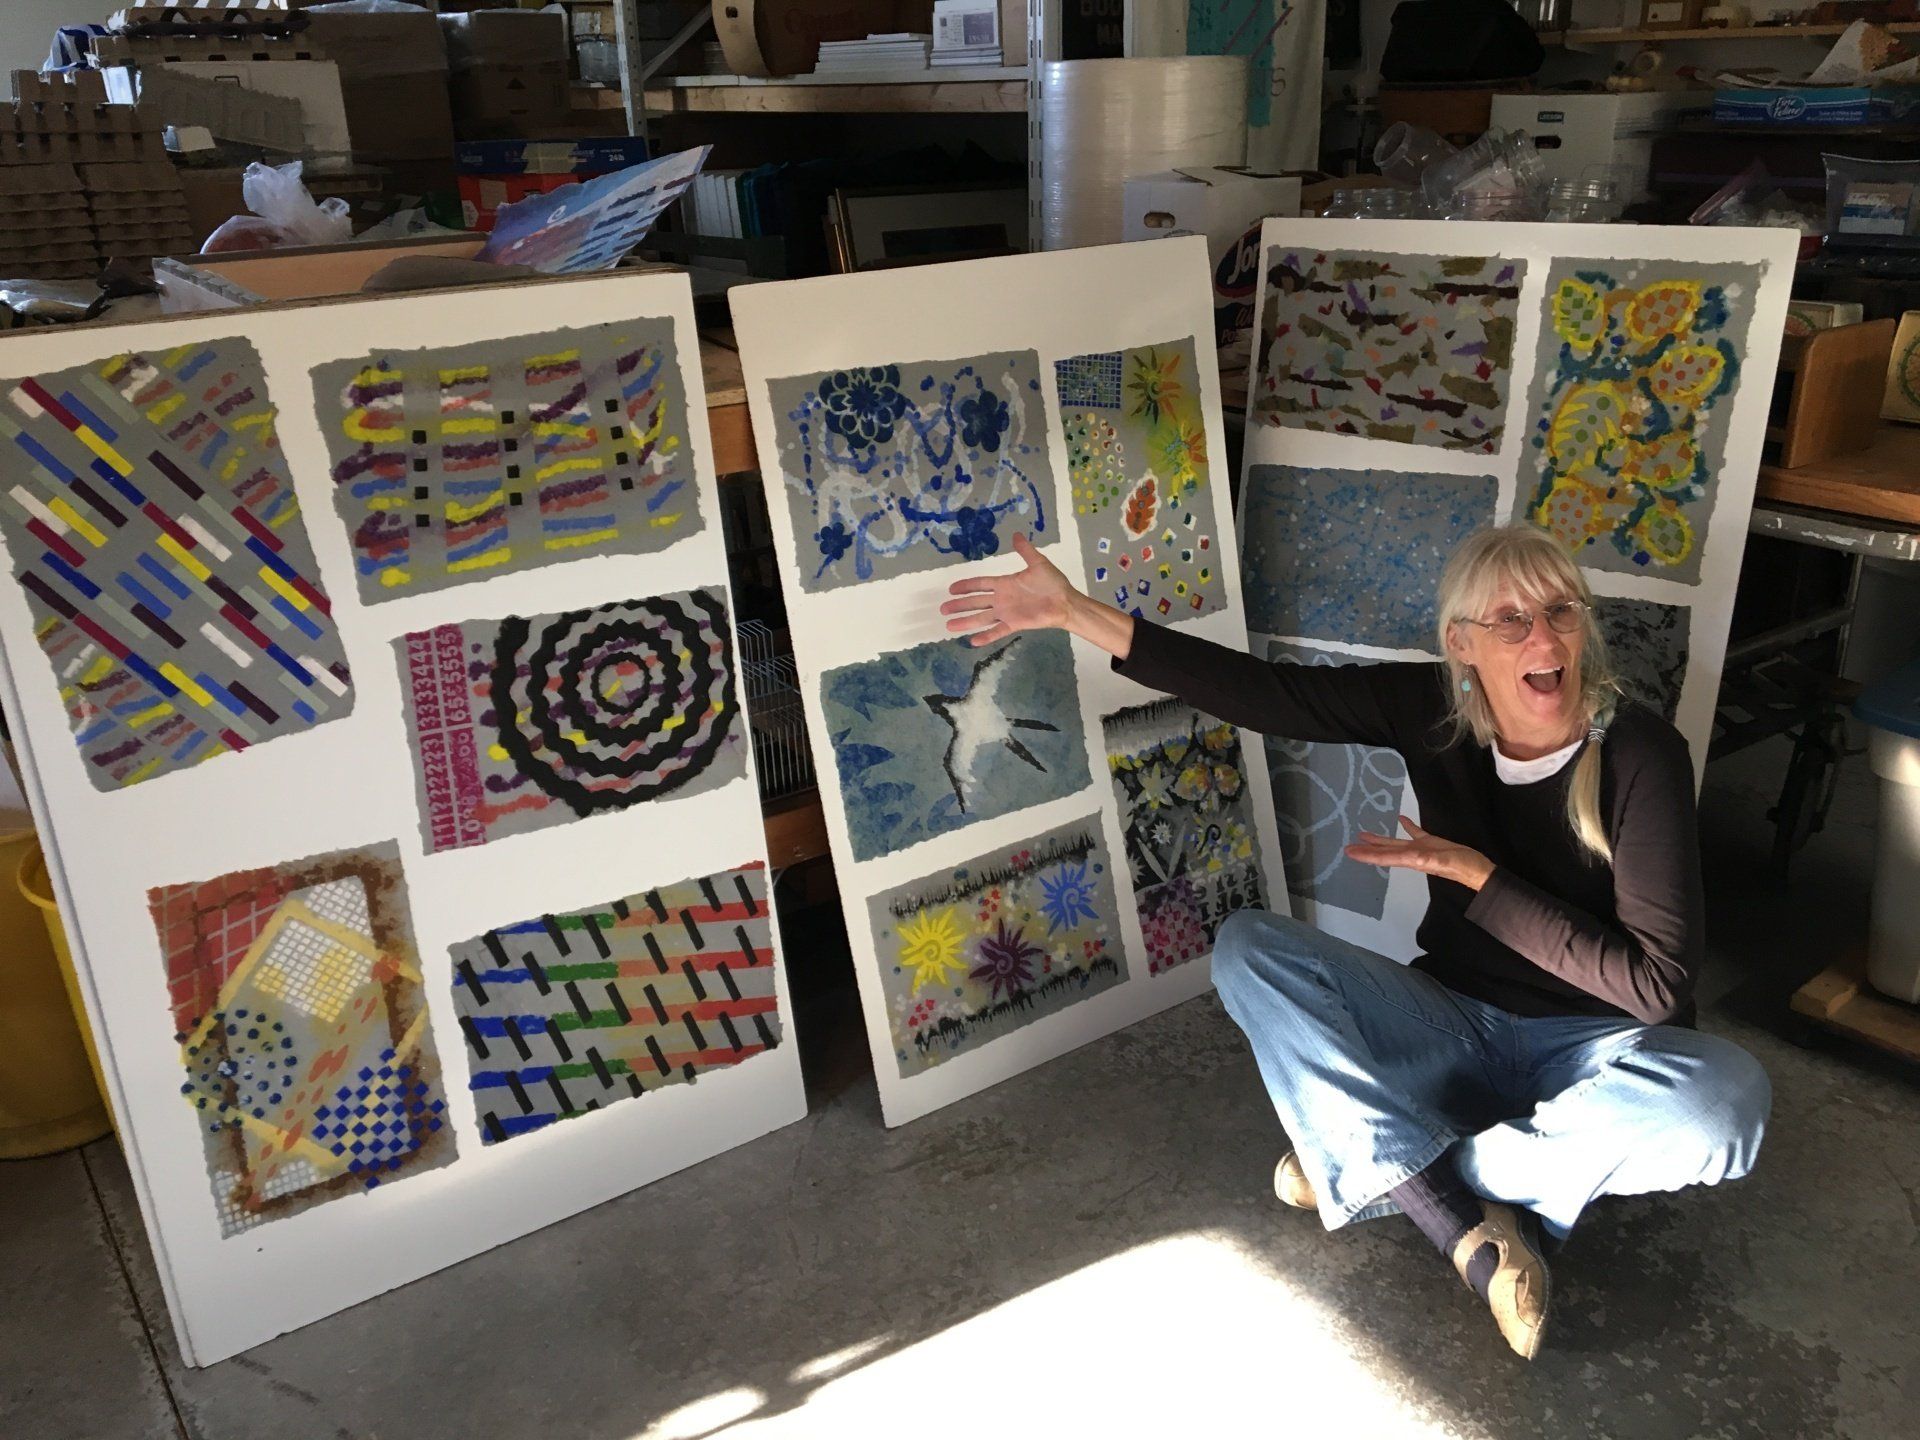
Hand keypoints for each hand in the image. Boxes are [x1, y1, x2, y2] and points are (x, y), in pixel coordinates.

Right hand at [940, 533, 1081, 647]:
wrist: (1065, 602)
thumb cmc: (1053, 583)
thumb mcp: (1038, 563)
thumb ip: (1025, 550)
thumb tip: (1016, 534)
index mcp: (1005, 584)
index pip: (980, 584)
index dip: (966, 586)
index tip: (951, 588)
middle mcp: (1002, 599)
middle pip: (976, 602)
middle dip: (959, 605)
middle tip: (943, 608)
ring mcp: (1007, 613)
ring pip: (981, 617)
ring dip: (966, 621)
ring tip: (949, 625)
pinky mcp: (1014, 624)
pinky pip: (997, 630)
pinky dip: (986, 636)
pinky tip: (972, 641)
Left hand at [1344, 816, 1494, 891]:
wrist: (1478, 870)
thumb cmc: (1462, 866)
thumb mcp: (1443, 862)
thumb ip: (1427, 859)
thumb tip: (1411, 858)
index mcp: (1412, 859)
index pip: (1384, 856)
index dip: (1366, 855)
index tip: (1349, 852)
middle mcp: (1412, 855)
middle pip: (1384, 851)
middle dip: (1366, 850)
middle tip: (1348, 847)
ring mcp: (1421, 849)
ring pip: (1395, 843)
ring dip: (1380, 839)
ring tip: (1364, 834)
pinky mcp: (1432, 843)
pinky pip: (1415, 833)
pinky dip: (1407, 826)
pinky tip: (1400, 819)